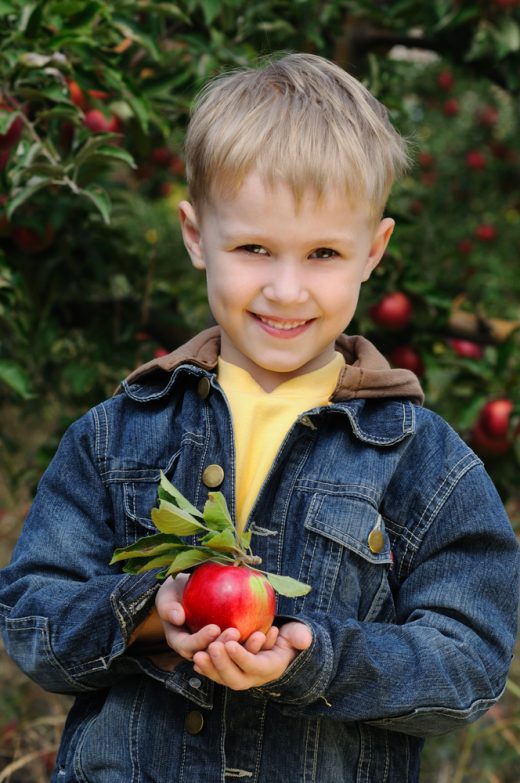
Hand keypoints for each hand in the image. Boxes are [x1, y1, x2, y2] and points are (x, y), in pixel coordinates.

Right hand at [155, 574, 254, 661]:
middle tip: (235, 633)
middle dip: (224, 646)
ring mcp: (216, 647)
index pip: (189, 646)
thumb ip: (169, 607)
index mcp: (181, 641)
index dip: (201, 640)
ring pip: (232, 654)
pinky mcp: (232, 642)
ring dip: (245, 648)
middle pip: (212, 654)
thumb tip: (178, 617)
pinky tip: (270, 631)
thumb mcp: (167, 596)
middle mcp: (199, 649)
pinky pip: (245, 644)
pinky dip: (257, 640)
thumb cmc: (175, 593)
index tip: (213, 628)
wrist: (185, 592)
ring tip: (258, 637)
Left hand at [192, 621, 312, 690]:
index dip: (242, 657)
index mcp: (269, 668)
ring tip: (198, 654)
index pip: (254, 666)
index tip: (230, 644)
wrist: (278, 648)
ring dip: (210, 668)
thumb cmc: (287, 638)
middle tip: (212, 647)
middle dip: (222, 665)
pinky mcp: (228, 671)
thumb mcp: (297, 635)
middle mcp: (252, 677)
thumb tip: (304, 640)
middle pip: (235, 678)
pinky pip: (215, 672)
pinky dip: (204, 667)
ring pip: (222, 678)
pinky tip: (194, 656)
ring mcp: (239, 676)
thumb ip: (300, 636)